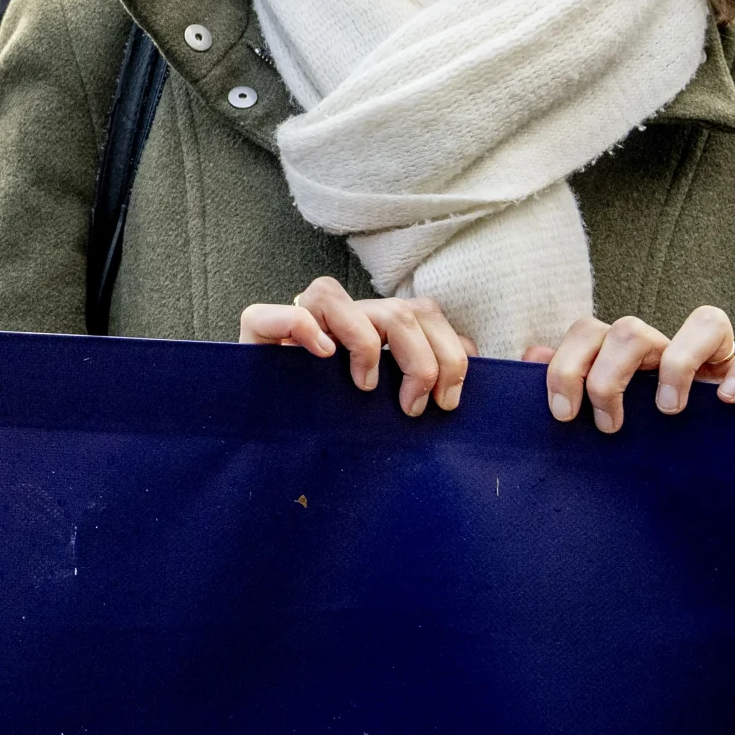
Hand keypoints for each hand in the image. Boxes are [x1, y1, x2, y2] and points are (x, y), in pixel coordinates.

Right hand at [237, 275, 468, 414]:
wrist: (273, 438)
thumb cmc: (340, 421)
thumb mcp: (395, 398)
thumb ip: (430, 371)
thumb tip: (475, 350)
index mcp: (373, 326)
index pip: (423, 312)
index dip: (448, 352)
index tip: (446, 401)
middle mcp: (340, 316)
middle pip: (395, 309)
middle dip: (420, 360)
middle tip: (411, 406)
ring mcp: (297, 319)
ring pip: (336, 296)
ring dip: (365, 344)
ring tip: (365, 386)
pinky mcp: (258, 330)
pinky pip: (280, 312)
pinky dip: (304, 327)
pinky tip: (322, 355)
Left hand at [526, 304, 734, 431]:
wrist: (720, 489)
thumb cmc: (650, 450)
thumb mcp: (603, 421)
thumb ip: (568, 384)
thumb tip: (531, 355)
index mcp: (631, 359)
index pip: (589, 331)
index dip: (567, 365)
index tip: (563, 413)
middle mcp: (674, 352)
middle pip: (633, 329)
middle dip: (609, 376)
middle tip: (610, 426)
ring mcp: (721, 364)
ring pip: (708, 321)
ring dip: (678, 363)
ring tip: (667, 411)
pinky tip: (722, 401)